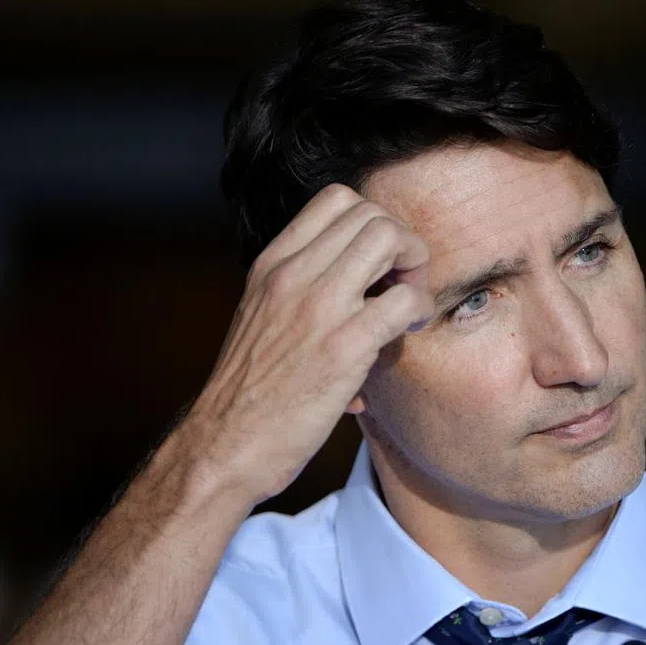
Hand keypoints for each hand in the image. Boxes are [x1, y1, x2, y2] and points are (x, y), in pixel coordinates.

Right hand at [171, 184, 433, 505]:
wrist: (225, 445)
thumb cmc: (249, 394)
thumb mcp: (261, 319)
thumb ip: (300, 292)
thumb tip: (358, 287)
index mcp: (271, 265)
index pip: (336, 199)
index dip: (373, 222)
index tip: (378, 264)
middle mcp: (292, 275)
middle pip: (371, 214)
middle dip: (402, 242)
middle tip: (403, 284)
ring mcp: (318, 307)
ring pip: (390, 239)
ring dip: (415, 268)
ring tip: (408, 305)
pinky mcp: (343, 347)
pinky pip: (405, 299)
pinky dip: (420, 310)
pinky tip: (410, 331)